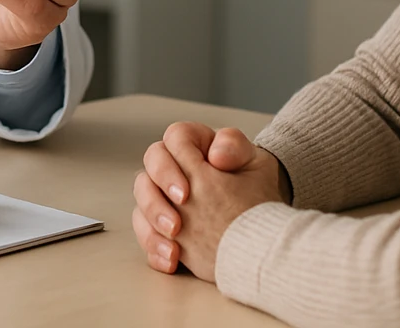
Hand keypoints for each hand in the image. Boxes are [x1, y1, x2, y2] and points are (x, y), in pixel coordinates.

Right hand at [131, 122, 290, 280]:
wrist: (258, 223)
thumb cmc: (254, 188)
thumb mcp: (254, 164)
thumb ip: (235, 147)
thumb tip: (215, 155)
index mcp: (195, 144)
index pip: (175, 138)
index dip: (173, 164)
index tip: (186, 194)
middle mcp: (173, 167)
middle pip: (148, 171)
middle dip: (156, 200)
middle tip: (176, 224)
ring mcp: (164, 197)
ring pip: (141, 204)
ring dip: (152, 226)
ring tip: (174, 248)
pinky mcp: (161, 224)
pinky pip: (146, 233)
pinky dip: (155, 248)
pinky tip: (171, 260)